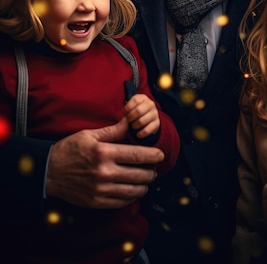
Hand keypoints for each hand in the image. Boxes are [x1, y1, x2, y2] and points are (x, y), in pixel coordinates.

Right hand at [46, 117, 163, 207]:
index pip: (137, 155)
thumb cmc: (69, 150)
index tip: (160, 155)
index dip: (152, 155)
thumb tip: (131, 122)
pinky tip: (134, 190)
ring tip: (146, 180)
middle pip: (139, 174)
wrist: (48, 171)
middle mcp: (104, 172)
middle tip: (154, 168)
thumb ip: (114, 130)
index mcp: (104, 153)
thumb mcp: (90, 135)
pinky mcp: (97, 202)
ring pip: (133, 190)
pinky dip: (131, 197)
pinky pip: (121, 202)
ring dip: (144, 185)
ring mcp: (101, 189)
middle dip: (151, 171)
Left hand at [124, 93, 159, 137]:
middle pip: (138, 111)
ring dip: (135, 125)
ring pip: (142, 121)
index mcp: (143, 98)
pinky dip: (141, 133)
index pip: (135, 100)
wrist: (147, 118)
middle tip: (128, 120)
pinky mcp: (157, 123)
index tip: (124, 113)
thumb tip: (123, 120)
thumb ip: (126, 111)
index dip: (127, 108)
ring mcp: (155, 113)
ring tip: (133, 126)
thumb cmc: (136, 111)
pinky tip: (138, 134)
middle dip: (130, 117)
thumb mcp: (131, 107)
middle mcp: (150, 104)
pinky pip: (148, 130)